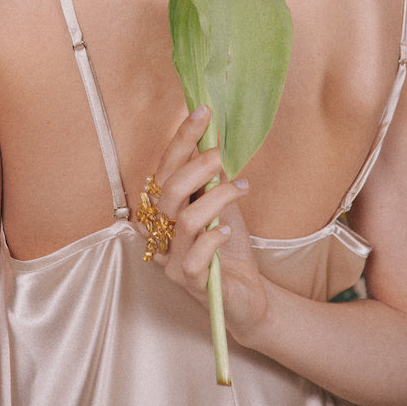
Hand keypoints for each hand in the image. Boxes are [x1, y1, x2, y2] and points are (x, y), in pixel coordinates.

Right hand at [144, 106, 268, 342]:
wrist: (246, 292)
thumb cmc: (228, 245)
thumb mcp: (221, 202)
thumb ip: (212, 175)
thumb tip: (214, 136)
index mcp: (163, 209)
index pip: (164, 168)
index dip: (181, 140)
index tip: (203, 113)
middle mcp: (160, 233)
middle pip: (167, 192)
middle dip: (196, 167)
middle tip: (220, 155)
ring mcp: (171, 259)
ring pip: (185, 220)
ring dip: (216, 198)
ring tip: (241, 188)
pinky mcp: (189, 282)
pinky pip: (195, 256)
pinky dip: (215, 237)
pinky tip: (229, 231)